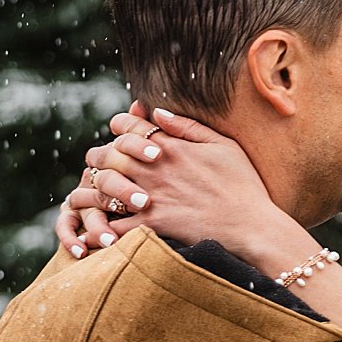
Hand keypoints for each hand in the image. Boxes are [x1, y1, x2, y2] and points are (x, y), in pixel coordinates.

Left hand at [58, 105, 277, 258]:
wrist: (251, 225)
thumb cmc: (243, 184)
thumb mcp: (222, 144)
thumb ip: (188, 126)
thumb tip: (157, 112)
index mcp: (170, 146)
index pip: (128, 126)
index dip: (118, 124)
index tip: (117, 129)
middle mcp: (154, 168)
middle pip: (108, 154)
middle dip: (98, 156)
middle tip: (98, 162)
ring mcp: (151, 196)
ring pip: (104, 187)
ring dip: (93, 189)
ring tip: (90, 193)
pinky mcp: (152, 224)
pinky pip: (115, 224)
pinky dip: (101, 227)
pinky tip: (96, 229)